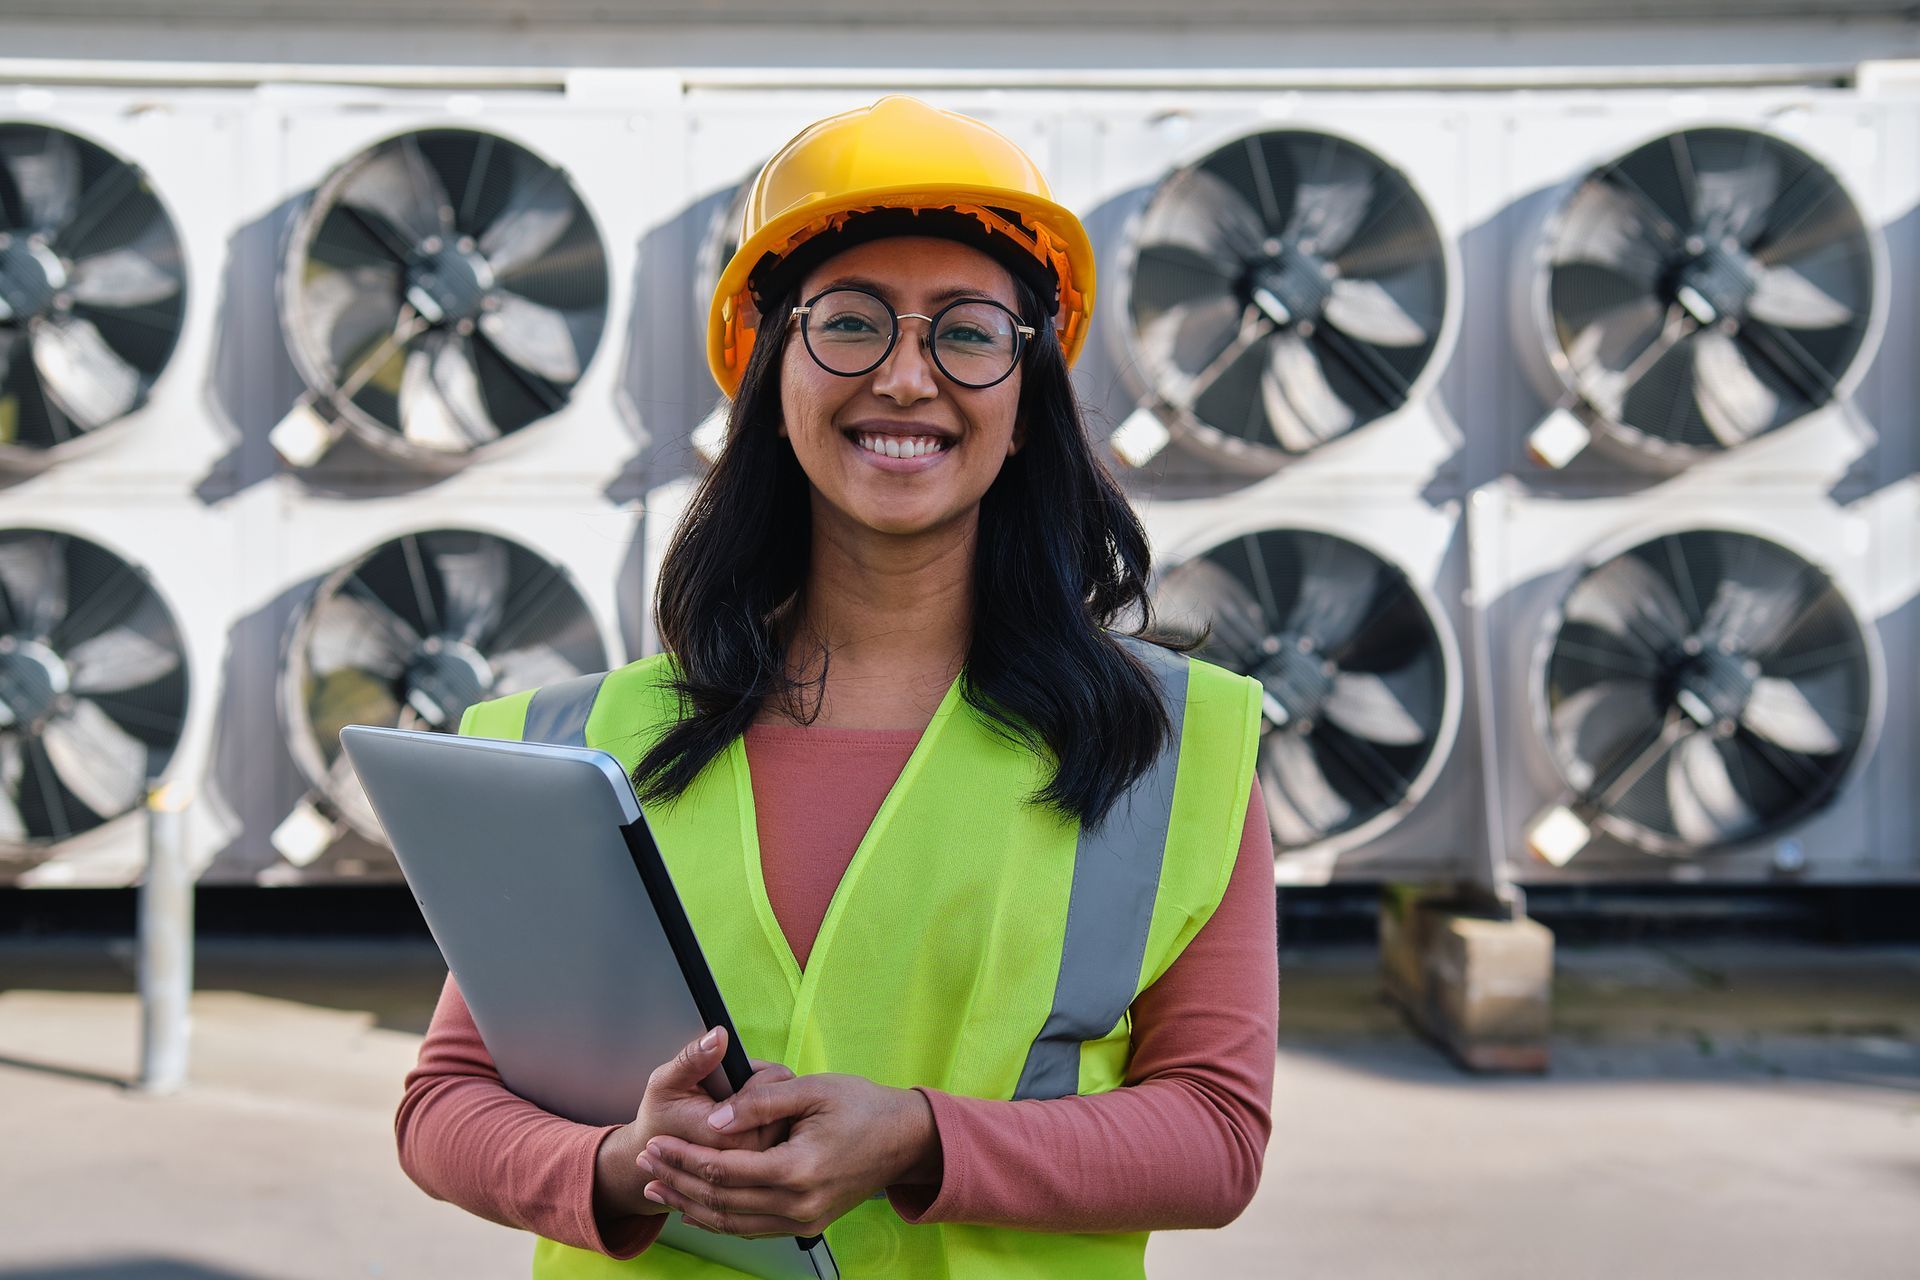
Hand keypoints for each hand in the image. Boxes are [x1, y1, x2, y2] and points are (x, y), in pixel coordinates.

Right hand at [593, 1027, 792, 1224]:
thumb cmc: (661, 1119)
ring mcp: (764, 1160)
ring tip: (740, 1097)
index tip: (736, 1073)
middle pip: (786, 1099)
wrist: (662, 1157)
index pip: (769, 1090)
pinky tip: (750, 1111)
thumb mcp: (665, 1084)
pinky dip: (774, 1110)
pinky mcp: (769, 1158)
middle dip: (767, 1082)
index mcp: (729, 1139)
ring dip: (772, 1096)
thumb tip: (718, 1036)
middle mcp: (753, 1155)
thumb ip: (692, 1060)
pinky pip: (787, 1122)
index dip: (758, 1074)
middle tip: (740, 1082)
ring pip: (789, 1111)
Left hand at [636, 1072, 939, 1238]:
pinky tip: (696, 1206)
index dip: (683, 1157)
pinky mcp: (806, 1225)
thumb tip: (714, 1121)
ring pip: (730, 1222)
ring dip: (689, 1205)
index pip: (723, 1170)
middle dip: (677, 1180)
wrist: (904, 1140)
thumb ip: (760, 1102)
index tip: (655, 1143)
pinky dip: (717, 1218)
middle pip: (720, 1200)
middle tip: (646, 1163)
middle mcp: (799, 1205)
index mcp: (799, 1169)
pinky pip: (750, 1228)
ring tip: (657, 1187)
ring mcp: (803, 1221)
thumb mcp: (812, 1089)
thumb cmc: (864, 1108)